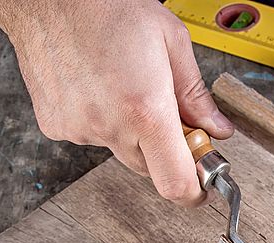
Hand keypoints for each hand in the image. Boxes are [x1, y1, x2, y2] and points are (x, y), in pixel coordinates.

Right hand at [0, 0, 232, 205]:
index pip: (175, 183)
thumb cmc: (106, 8)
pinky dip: (102, 122)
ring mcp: (79, 129)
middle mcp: (110, 126)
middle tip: (168, 115)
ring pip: (122, 151)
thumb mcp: (171, 42)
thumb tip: (217, 128)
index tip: (203, 186)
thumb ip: (196, 95)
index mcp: (145, 110)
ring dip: (133, 133)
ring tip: (126, 87)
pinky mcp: (56, 126)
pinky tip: (99, 88)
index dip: (195, 193)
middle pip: (152, 169)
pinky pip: (92, 138)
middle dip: (166, 151)